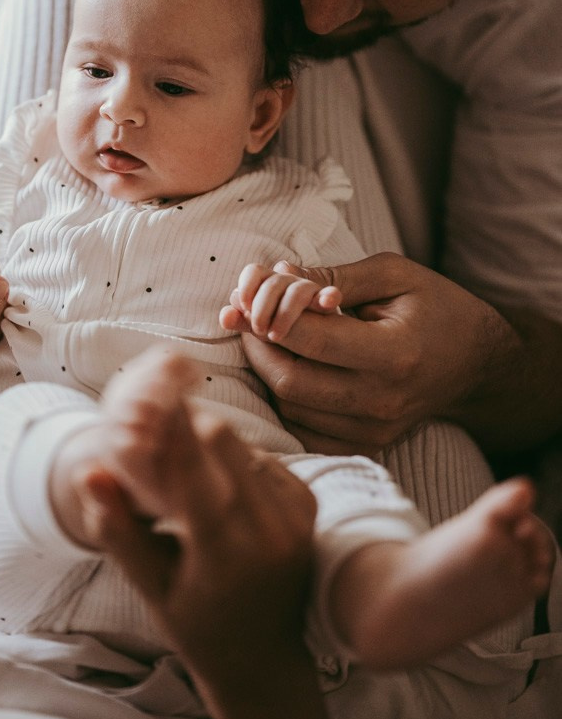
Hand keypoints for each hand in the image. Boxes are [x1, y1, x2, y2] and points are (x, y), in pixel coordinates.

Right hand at [58, 349, 343, 718]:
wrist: (265, 655)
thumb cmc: (196, 624)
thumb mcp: (150, 586)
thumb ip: (118, 529)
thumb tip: (89, 469)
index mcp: (226, 551)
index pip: (192, 463)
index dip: (167, 422)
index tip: (145, 394)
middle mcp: (270, 526)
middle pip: (220, 436)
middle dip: (183, 422)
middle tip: (154, 423)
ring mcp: (296, 512)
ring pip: (241, 441)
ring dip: (206, 439)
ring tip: (180, 464)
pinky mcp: (308, 502)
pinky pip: (262, 456)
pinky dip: (231, 457)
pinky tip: (214, 484)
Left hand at [243, 252, 518, 454]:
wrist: (477, 364)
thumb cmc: (436, 308)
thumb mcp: (395, 274)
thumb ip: (335, 276)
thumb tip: (278, 275)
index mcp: (395, 354)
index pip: (312, 341)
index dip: (267, 318)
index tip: (242, 298)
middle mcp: (382, 400)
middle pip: (291, 380)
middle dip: (255, 345)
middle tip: (241, 316)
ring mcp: (374, 429)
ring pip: (290, 407)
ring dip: (265, 370)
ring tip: (262, 336)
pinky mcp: (366, 444)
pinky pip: (303, 430)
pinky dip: (284, 399)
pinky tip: (286, 366)